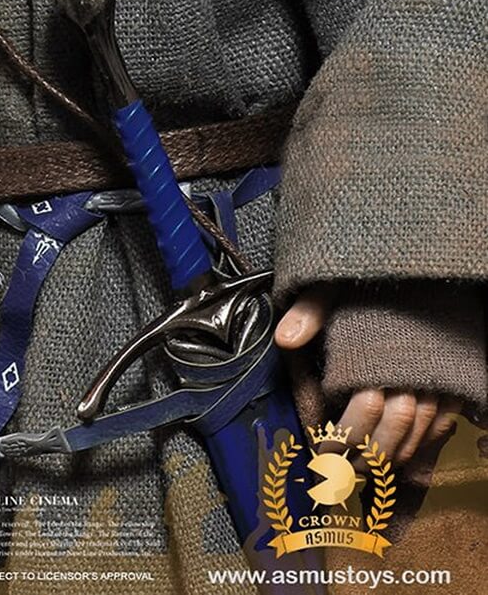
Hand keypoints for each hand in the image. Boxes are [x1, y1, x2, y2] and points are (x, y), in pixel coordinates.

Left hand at [275, 287, 462, 464]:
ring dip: (392, 456)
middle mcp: (414, 370)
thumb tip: (285, 339)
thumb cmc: (369, 279)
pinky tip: (403, 452)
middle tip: (340, 473)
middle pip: (393, 431)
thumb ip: (311, 310)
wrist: (419, 266)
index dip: (341, 439)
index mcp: (379, 352)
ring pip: (420, 432)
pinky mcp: (455, 379)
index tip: (321, 455)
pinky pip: (445, 422)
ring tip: (365, 469)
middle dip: (365, 457)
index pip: (363, 410)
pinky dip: (425, 442)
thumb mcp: (334, 285)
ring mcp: (439, 378)